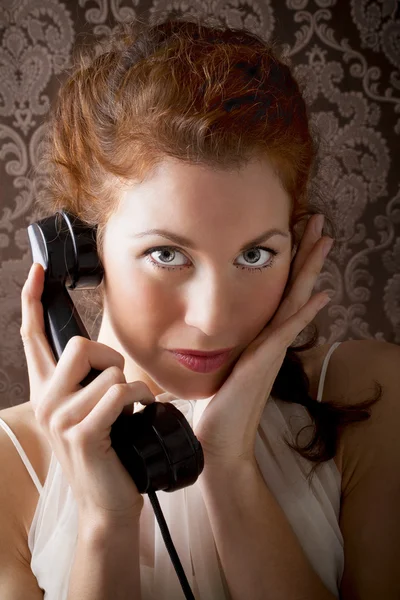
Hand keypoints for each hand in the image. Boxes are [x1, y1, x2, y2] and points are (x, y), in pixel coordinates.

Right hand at [20, 263, 155, 522]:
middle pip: (77, 344)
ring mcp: (60, 418)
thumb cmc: (107, 450)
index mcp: (46, 390)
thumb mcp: (92, 410)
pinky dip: (140, 400)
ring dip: (131, 387)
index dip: (32, 300)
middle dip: (109, 357)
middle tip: (118, 383)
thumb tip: (106, 354)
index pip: (32, 336)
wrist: (106, 502)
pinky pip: (120, 394)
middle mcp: (45, 400)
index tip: (37, 271)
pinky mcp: (81, 433)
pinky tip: (140, 414)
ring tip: (131, 409)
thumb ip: (90, 381)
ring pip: (107, 372)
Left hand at [194, 214, 332, 468]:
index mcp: (261, 336)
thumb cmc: (218, 404)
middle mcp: (271, 339)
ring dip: (309, 270)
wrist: (219, 440)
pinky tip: (319, 295)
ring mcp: (271, 350)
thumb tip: (214, 330)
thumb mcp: (222, 364)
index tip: (296, 234)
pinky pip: (287, 331)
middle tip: (320, 223)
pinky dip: (303, 313)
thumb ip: (228, 345)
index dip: (291, 263)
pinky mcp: (264, 362)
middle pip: (294, 288)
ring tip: (324, 241)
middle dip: (306, 254)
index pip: (280, 292)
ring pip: (295, 301)